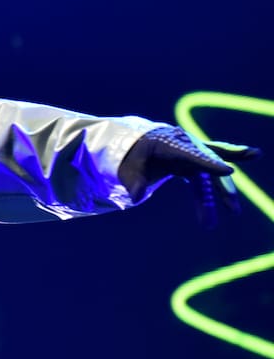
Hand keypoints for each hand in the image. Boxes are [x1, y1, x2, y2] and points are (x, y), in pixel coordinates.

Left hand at [120, 126, 261, 227]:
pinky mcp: (192, 166)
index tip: (228, 171)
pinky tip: (225, 211)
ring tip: (229, 215)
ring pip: (209, 175)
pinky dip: (214, 194)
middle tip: (233, 204)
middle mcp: (184, 147)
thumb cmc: (130, 155)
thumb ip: (133, 180)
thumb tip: (136, 196)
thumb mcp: (126, 166)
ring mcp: (191, 156)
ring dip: (220, 194)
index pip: (191, 154)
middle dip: (221, 183)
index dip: (209, 163)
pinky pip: (205, 181)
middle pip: (208, 165)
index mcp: (167, 143)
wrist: (134, 144)